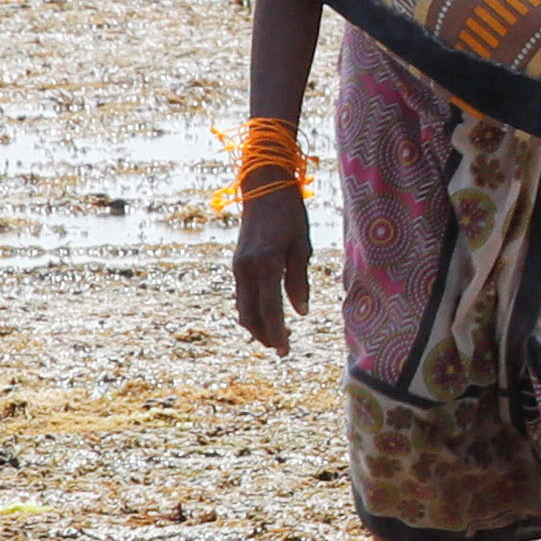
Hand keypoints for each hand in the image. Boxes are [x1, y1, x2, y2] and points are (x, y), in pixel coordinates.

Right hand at [233, 192, 310, 352]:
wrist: (264, 189)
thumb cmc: (291, 216)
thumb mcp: (303, 247)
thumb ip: (299, 281)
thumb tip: (300, 312)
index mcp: (265, 264)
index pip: (269, 309)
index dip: (276, 332)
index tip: (285, 351)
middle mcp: (246, 269)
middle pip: (249, 314)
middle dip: (264, 335)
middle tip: (282, 350)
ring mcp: (238, 267)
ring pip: (242, 307)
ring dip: (257, 325)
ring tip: (276, 338)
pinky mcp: (237, 264)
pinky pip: (242, 295)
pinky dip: (253, 310)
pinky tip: (267, 317)